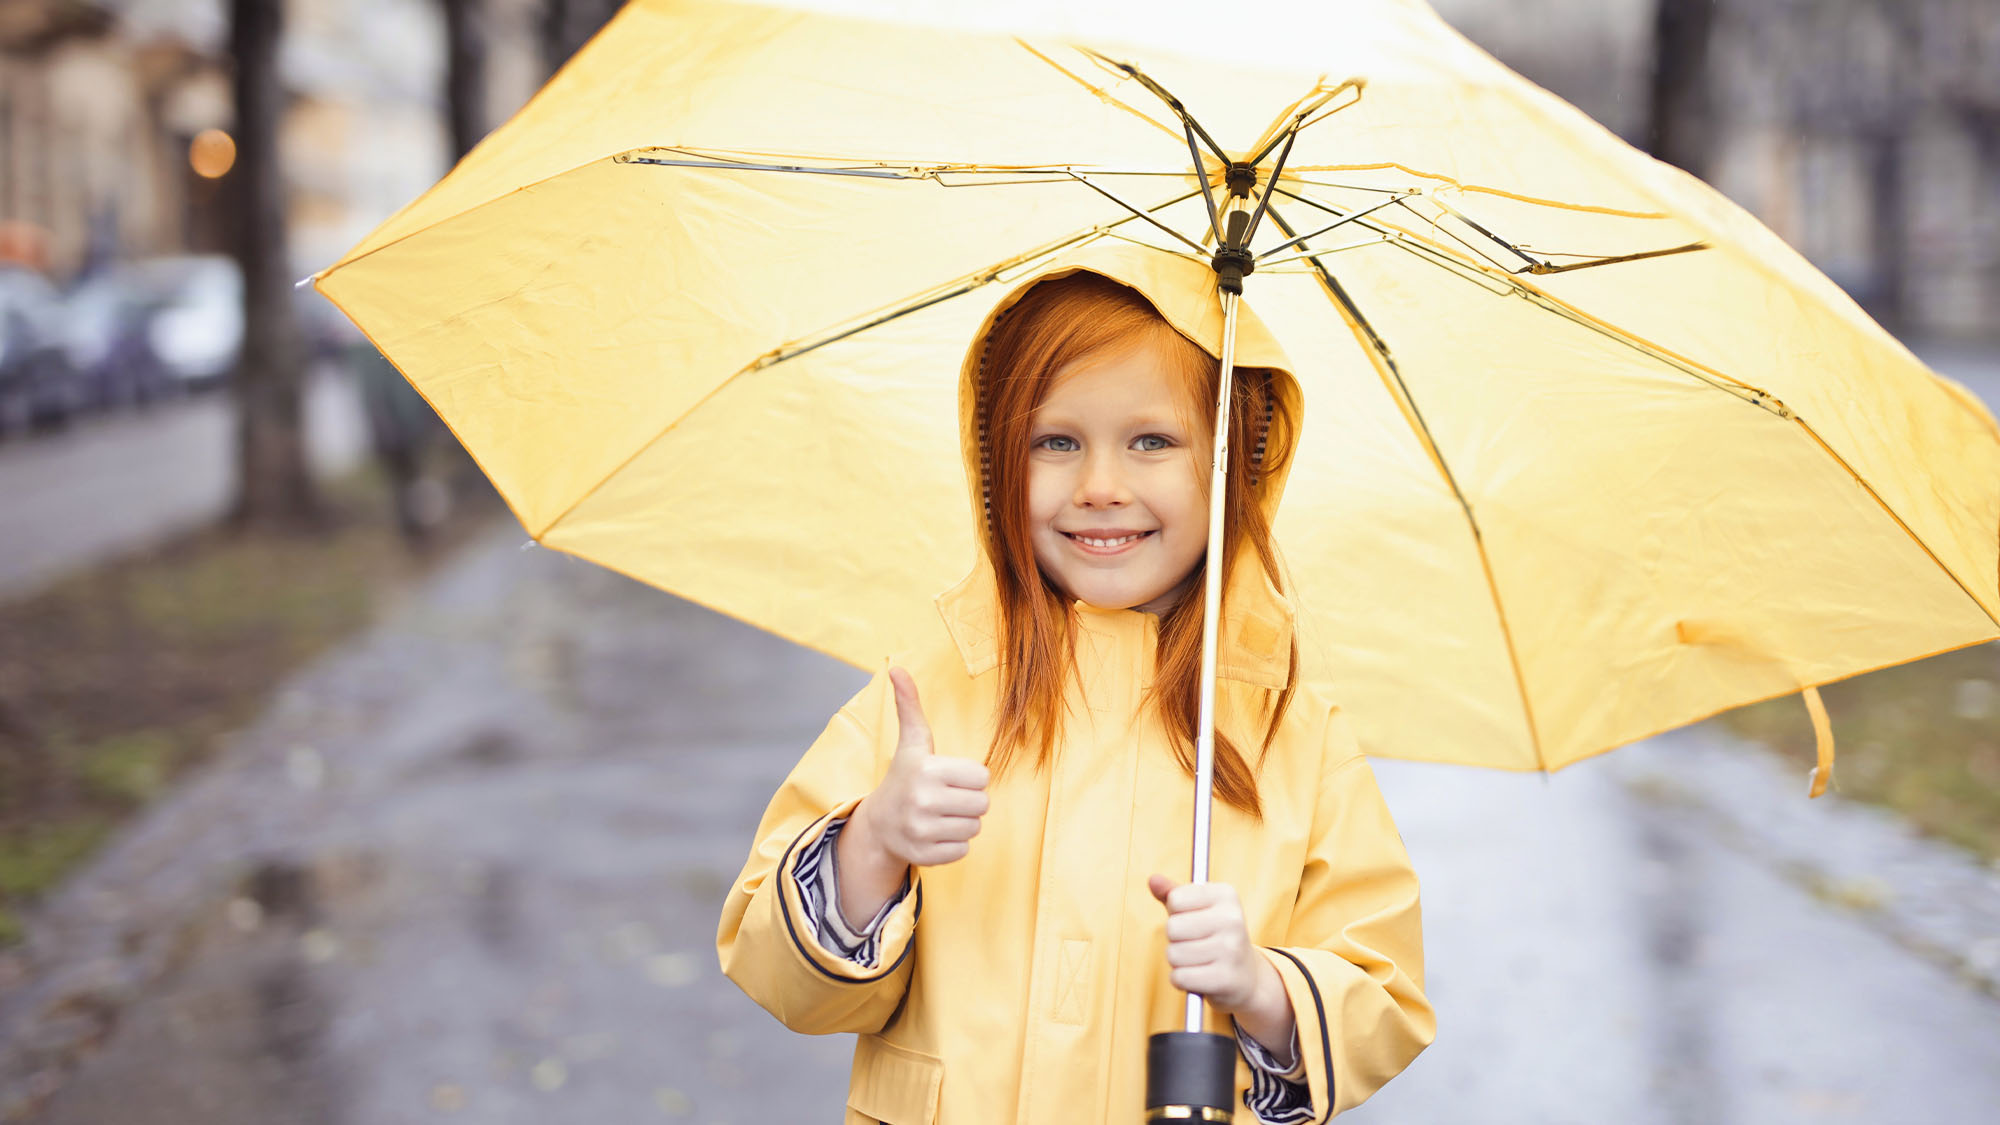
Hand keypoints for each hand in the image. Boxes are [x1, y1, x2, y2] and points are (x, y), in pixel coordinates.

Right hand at [854, 667, 990, 867]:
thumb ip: (909, 706)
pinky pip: (964, 851)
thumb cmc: (905, 777)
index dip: (970, 777)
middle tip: (946, 798)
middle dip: (969, 801)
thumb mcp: (911, 742)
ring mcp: (922, 830)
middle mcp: (922, 800)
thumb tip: (897, 667)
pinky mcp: (924, 856)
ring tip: (940, 816)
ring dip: (962, 823)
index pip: (982, 777)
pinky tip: (935, 834)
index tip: (949, 778)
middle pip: (983, 804)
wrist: (878, 825)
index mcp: (926, 769)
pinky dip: (953, 845)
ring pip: (975, 827)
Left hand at [1148, 874, 1277, 1014]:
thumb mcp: (1198, 909)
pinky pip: (1179, 977)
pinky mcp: (1226, 978)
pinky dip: (1182, 980)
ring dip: (1178, 961)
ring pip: (1173, 954)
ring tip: (1198, 960)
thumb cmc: (1214, 936)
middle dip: (1175, 939)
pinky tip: (1199, 976)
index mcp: (1226, 894)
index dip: (1176, 913)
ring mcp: (1231, 949)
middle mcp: (1232, 919)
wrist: (1246, 975)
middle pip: (1172, 927)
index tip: (1194, 920)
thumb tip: (1153, 880)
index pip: (1175, 899)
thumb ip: (1173, 893)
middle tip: (1195, 943)